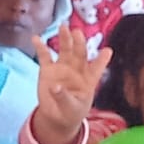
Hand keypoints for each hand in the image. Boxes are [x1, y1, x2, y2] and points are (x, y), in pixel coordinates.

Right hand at [32, 27, 111, 143]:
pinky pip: (44, 56)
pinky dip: (40, 46)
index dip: (102, 60)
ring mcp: (62, 68)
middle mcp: (77, 70)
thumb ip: (64, 98)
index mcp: (89, 80)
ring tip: (63, 27)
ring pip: (65, 50)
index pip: (97, 68)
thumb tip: (55, 87)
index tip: (108, 51)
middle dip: (79, 43)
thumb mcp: (71, 108)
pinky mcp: (48, 70)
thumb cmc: (71, 112)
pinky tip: (36, 38)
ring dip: (65, 39)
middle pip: (80, 54)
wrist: (57, 116)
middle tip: (77, 32)